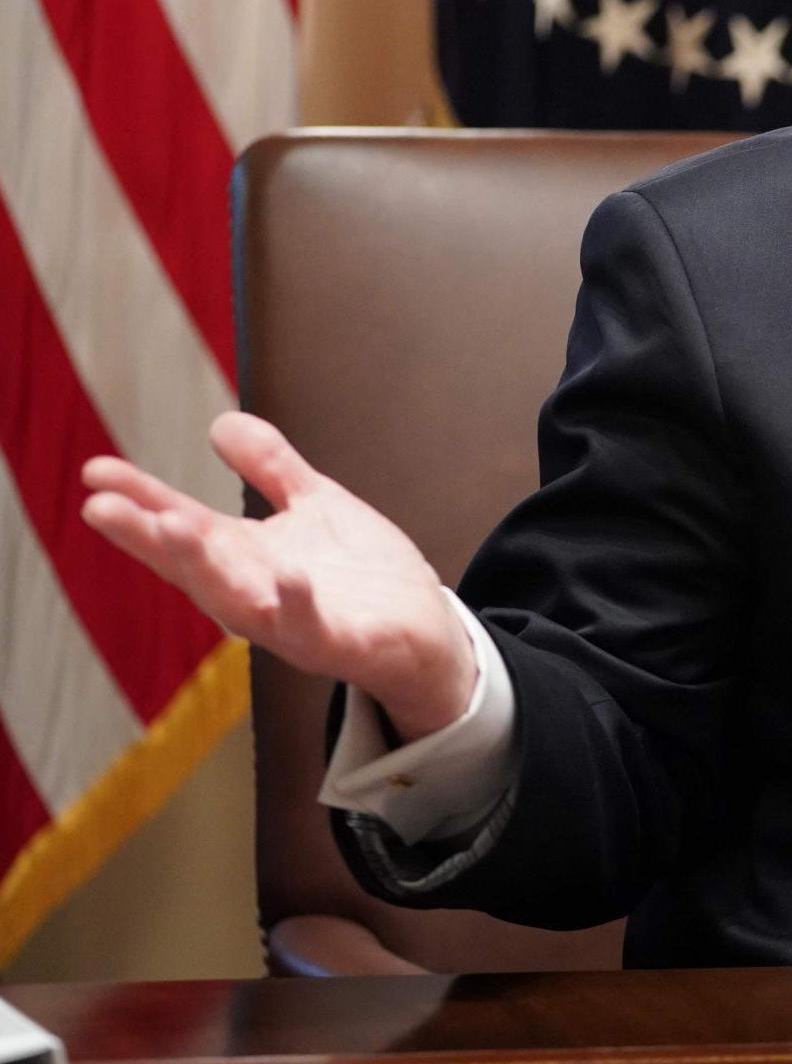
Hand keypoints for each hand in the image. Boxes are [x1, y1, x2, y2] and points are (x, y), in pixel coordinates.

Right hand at [81, 413, 472, 739]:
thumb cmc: (362, 575)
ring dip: (205, 567)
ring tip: (175, 525)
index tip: (95, 472)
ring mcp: (295, 622)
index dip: (138, 502)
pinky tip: (289, 576)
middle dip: (149, 537)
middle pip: (193, 566)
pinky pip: (314, 626)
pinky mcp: (341, 642)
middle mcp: (258, 592)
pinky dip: (297, 604)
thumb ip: (271, 468)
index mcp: (247, 558)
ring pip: (238, 601)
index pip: (181, 526)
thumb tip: (223, 422)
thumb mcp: (315, 506)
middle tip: (102, 507)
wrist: (425, 633)